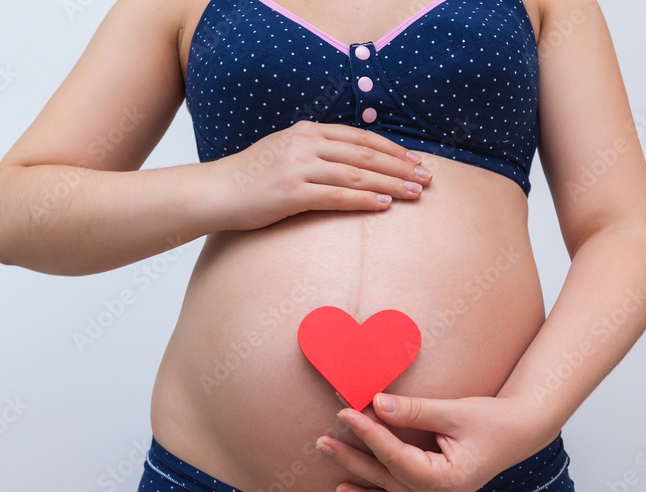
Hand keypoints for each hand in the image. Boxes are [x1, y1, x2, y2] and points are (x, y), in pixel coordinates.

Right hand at [217, 120, 432, 230]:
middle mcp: (306, 143)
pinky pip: (338, 197)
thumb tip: (355, 161)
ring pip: (357, 175)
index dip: (393, 149)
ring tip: (415, 194)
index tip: (416, 161)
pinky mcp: (292, 193)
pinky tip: (385, 206)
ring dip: (391, 185)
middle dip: (401, 167)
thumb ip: (318, 150)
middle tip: (427, 178)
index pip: (361, 138)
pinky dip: (365, 201)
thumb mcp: (287, 151)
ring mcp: (299, 167)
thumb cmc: (255, 177)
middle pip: (365, 155)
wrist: (218, 191)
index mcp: (309, 130)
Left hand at [315, 393, 550, 491]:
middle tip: (322, 438)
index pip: (396, 457)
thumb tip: (377, 403)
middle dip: (352, 456)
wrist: (520, 432)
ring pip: (386, 488)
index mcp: (446, 480)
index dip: (368, 434)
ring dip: (355, 473)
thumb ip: (415, 411)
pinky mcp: (430, 491)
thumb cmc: (493, 421)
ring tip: (327, 456)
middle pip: (385, 476)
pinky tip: (347, 488)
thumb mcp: (455, 412)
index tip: (345, 413)